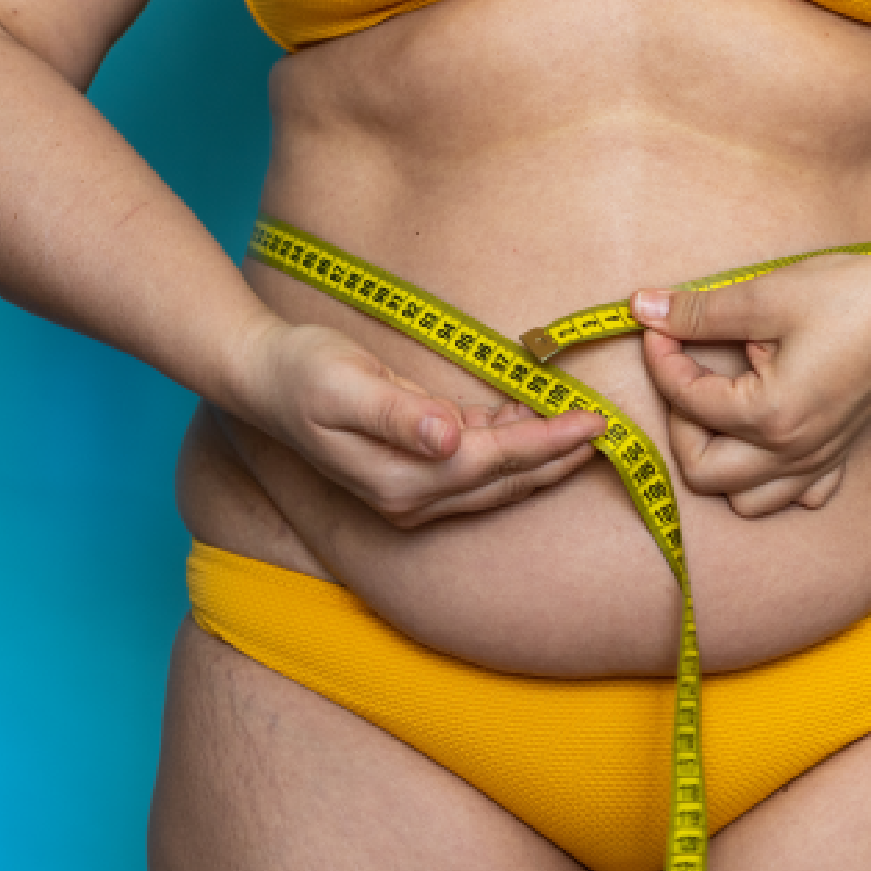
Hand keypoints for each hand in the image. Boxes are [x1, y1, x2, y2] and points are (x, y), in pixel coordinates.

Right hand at [242, 320, 604, 527]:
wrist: (261, 380)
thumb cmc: (302, 372)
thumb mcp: (345, 384)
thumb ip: (398, 413)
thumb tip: (447, 437)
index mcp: (401, 479)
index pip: (495, 462)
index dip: (549, 442)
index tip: (594, 422)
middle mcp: (411, 498)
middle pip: (506, 480)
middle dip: (560, 457)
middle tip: (609, 430)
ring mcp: (412, 493)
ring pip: (497, 479)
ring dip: (541, 456)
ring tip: (584, 427)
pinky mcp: (414, 473)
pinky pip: (477, 467)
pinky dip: (510, 446)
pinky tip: (533, 420)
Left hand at [634, 250, 870, 516]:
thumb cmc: (851, 297)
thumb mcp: (766, 296)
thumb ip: (699, 312)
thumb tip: (642, 308)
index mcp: (769, 416)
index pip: (688, 402)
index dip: (661, 359)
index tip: (658, 325)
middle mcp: (792, 452)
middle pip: (703, 472)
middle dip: (680, 425)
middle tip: (684, 375)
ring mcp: (817, 459)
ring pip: (745, 500)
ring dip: (720, 464)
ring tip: (718, 412)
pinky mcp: (838, 452)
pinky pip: (796, 494)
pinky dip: (771, 479)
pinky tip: (768, 436)